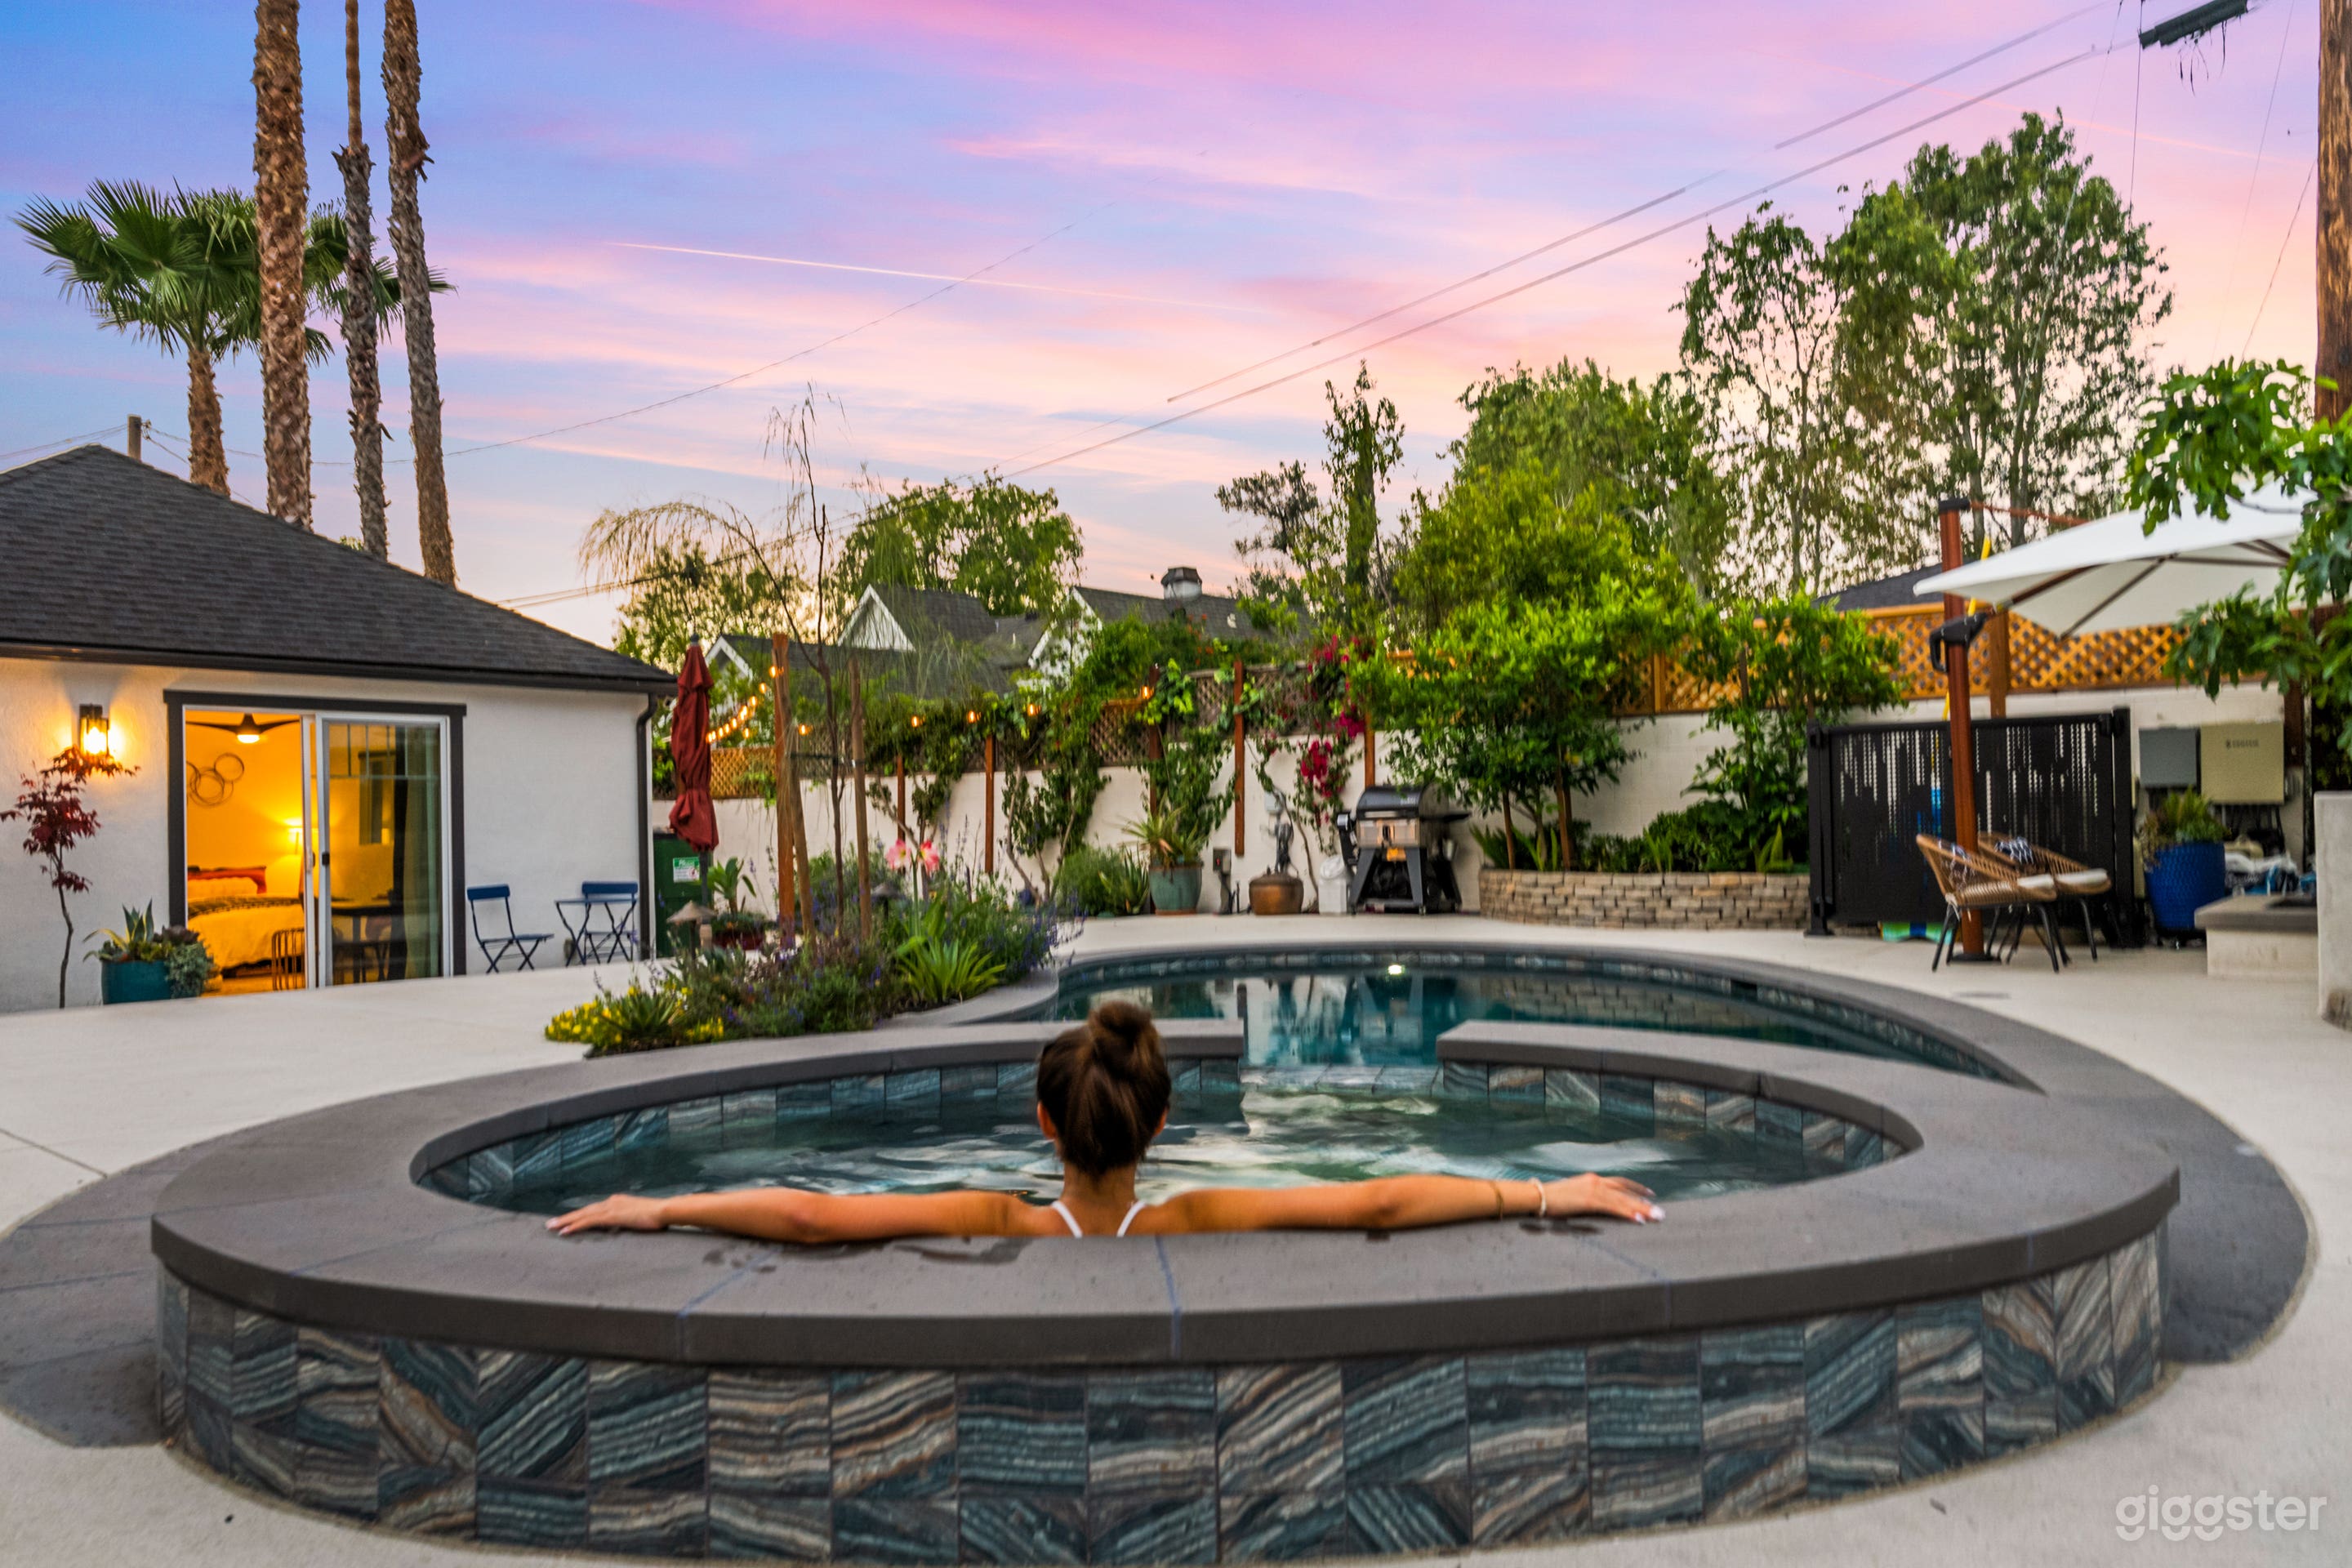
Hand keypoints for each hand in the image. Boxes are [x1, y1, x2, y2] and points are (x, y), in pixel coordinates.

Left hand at [546, 1194, 668, 1235]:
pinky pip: (589, 1222)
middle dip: (567, 1217)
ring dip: (565, 1221)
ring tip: (551, 1227)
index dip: (579, 1215)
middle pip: (584, 1211)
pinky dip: (575, 1226)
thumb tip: (625, 1227)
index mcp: (617, 1202)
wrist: (664, 1210)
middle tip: (550, 1223)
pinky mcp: (611, 1216)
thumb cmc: (657, 1216)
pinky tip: (565, 1231)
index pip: (594, 1209)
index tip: (568, 1220)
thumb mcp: (639, 1218)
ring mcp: (610, 1208)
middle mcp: (611, 1202)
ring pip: (582, 1215)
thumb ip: (629, 1221)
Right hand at [1542, 1173, 1661, 1223]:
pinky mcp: (1590, 1200)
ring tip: (1656, 1216)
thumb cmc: (1552, 1198)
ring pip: (1623, 1200)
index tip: (1650, 1194)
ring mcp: (1594, 1190)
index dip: (1636, 1188)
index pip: (1620, 1183)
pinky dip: (1627, 1213)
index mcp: (1593, 1179)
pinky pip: (1613, 1208)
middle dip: (1644, 1202)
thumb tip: (1597, 1204)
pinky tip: (1638, 1220)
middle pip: (1626, 1192)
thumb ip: (1587, 1196)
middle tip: (1661, 1212)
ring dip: (1641, 1209)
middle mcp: (1596, 1181)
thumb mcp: (1574, 1193)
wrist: (1538, 1195)